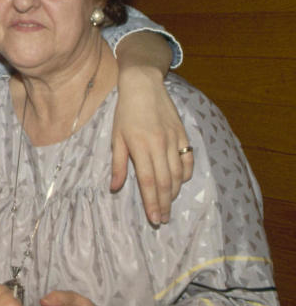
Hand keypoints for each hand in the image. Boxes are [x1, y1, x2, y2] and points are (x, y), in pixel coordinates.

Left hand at [112, 66, 193, 224]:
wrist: (144, 86)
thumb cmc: (125, 113)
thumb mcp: (116, 137)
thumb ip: (118, 164)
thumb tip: (115, 188)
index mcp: (140, 147)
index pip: (147, 182)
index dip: (151, 202)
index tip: (154, 218)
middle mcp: (159, 146)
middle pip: (164, 182)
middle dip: (164, 204)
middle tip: (163, 219)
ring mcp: (174, 140)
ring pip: (177, 173)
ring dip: (173, 192)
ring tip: (168, 205)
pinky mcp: (183, 134)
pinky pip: (188, 159)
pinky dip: (185, 174)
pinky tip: (180, 182)